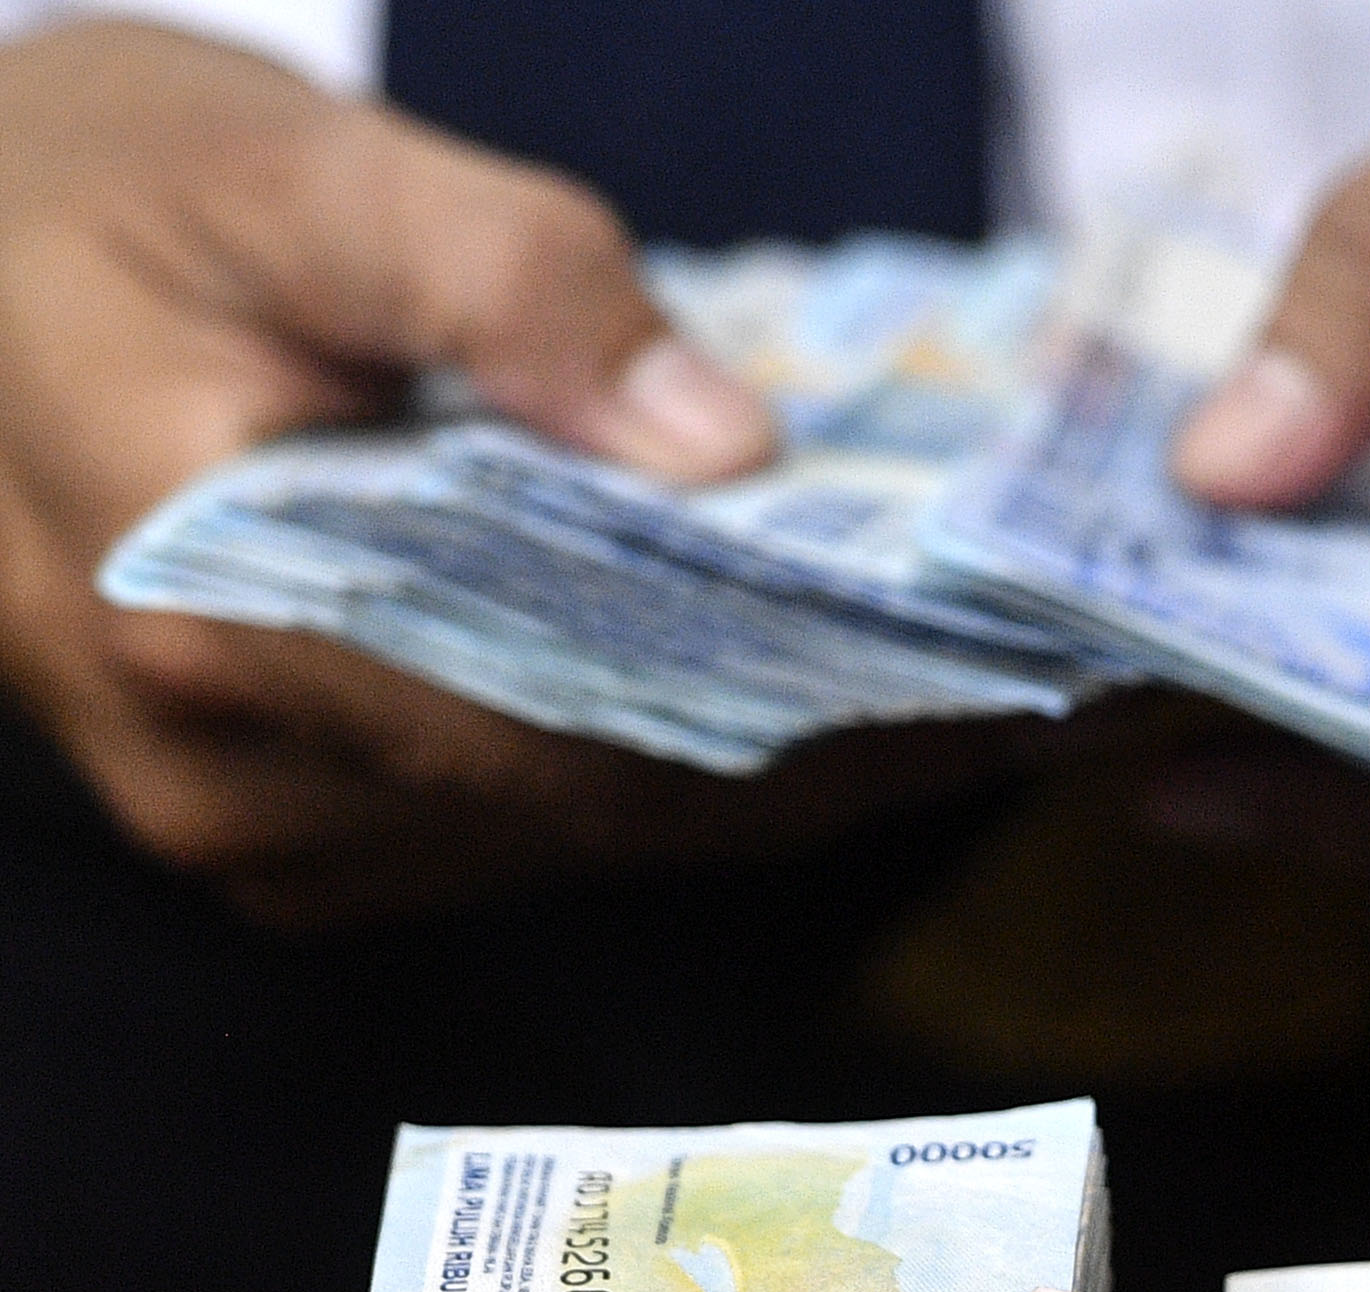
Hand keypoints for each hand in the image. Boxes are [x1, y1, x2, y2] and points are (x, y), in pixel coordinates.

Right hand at [0, 23, 1014, 918]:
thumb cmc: (66, 190)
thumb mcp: (279, 167)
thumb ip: (505, 286)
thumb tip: (723, 445)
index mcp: (216, 627)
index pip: (579, 729)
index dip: (809, 716)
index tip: (1002, 676)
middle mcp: (238, 776)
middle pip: (607, 802)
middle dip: (835, 747)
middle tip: (1053, 686)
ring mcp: (263, 822)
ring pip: (585, 829)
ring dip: (779, 765)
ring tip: (986, 690)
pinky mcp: (301, 818)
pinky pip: (532, 812)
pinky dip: (681, 756)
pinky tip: (828, 694)